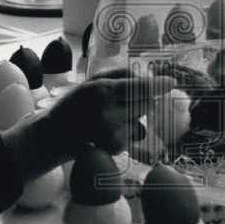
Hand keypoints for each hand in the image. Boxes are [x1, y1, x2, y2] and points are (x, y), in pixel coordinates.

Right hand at [2, 70, 173, 179]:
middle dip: (141, 101)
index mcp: (102, 90)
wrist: (54, 135)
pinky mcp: (114, 147)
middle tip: (120, 102)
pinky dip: (126, 134)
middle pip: (145, 103)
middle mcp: (108, 111)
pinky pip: (133, 136)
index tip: (171, 83)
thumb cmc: (75, 104)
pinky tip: (107, 133)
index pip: (139, 87)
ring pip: (141, 121)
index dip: (157, 85)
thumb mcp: (92, 82)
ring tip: (110, 119)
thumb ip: (121, 76)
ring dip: (133, 119)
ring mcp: (111, 131)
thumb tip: (152, 79)